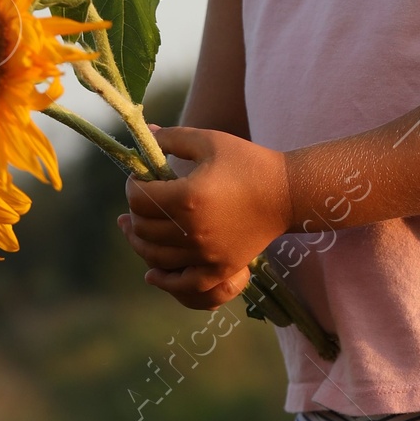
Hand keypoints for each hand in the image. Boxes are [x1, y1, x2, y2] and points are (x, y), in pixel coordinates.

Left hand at [119, 126, 290, 309]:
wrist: (286, 193)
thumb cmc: (248, 162)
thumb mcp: (209, 141)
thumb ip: (173, 138)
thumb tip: (146, 135)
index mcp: (187, 197)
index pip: (138, 199)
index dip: (133, 186)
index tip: (141, 179)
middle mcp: (193, 230)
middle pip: (142, 228)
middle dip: (135, 212)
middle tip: (144, 200)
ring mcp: (206, 254)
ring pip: (155, 256)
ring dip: (141, 242)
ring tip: (139, 228)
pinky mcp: (220, 269)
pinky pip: (183, 285)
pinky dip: (164, 281)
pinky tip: (152, 273)